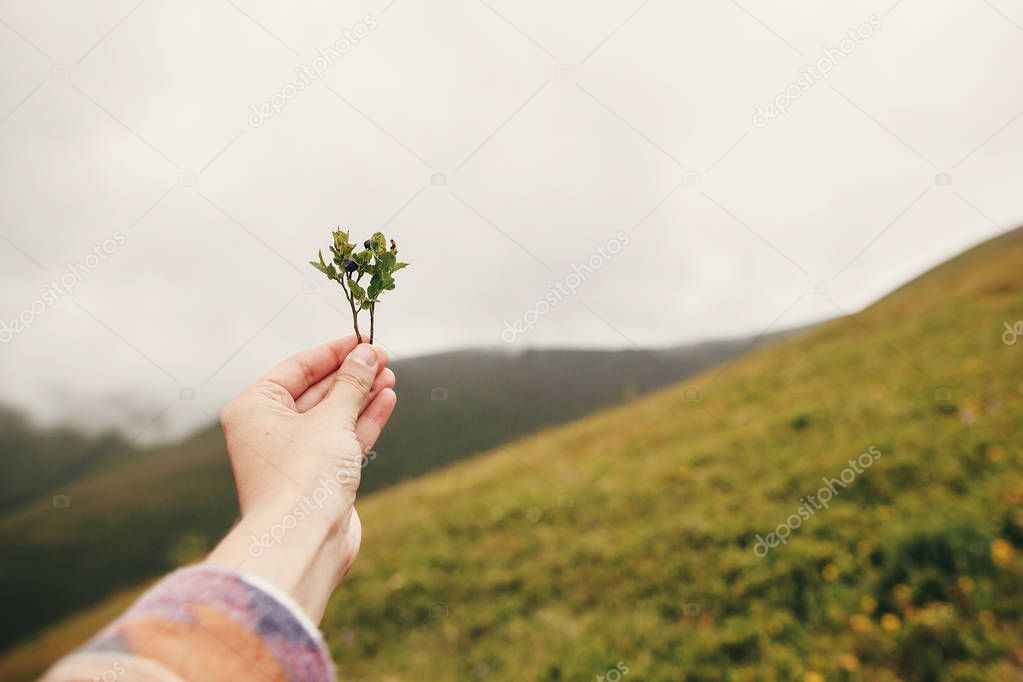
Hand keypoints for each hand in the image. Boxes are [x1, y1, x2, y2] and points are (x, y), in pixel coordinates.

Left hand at [206, 337, 396, 620]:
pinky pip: (343, 438)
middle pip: (316, 390)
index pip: (297, 368)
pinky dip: (364, 419)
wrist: (304, 541)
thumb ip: (352, 383)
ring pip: (333, 414)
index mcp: (254, 409)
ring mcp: (295, 454)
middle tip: (383, 357)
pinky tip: (386, 399)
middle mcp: (269, 430)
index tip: (363, 339)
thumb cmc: (305, 475)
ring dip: (362, 394)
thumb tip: (367, 355)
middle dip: (351, 373)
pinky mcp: (319, 476)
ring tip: (390, 374)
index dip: (333, 352)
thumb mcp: (332, 418)